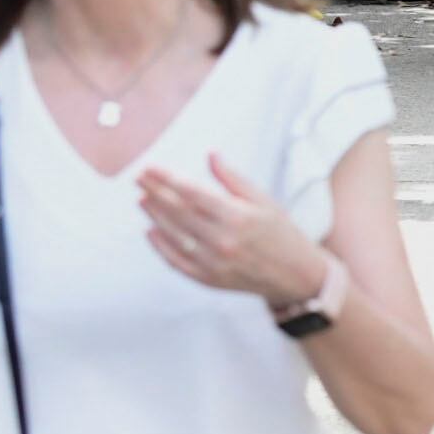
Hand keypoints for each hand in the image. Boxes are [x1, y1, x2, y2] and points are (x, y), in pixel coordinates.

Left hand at [136, 154, 330, 307]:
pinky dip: (160, 246)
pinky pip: (176, 261)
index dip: (168, 179)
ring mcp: (213, 262)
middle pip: (178, 212)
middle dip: (155, 192)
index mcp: (239, 217)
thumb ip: (234, 179)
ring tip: (142, 199)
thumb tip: (210, 155)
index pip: (192, 193)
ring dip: (154, 215)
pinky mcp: (207, 279)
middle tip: (139, 178)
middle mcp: (223, 240)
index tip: (151, 167)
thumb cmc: (281, 232)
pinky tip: (150, 230)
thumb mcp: (265, 201)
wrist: (295, 274)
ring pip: (173, 235)